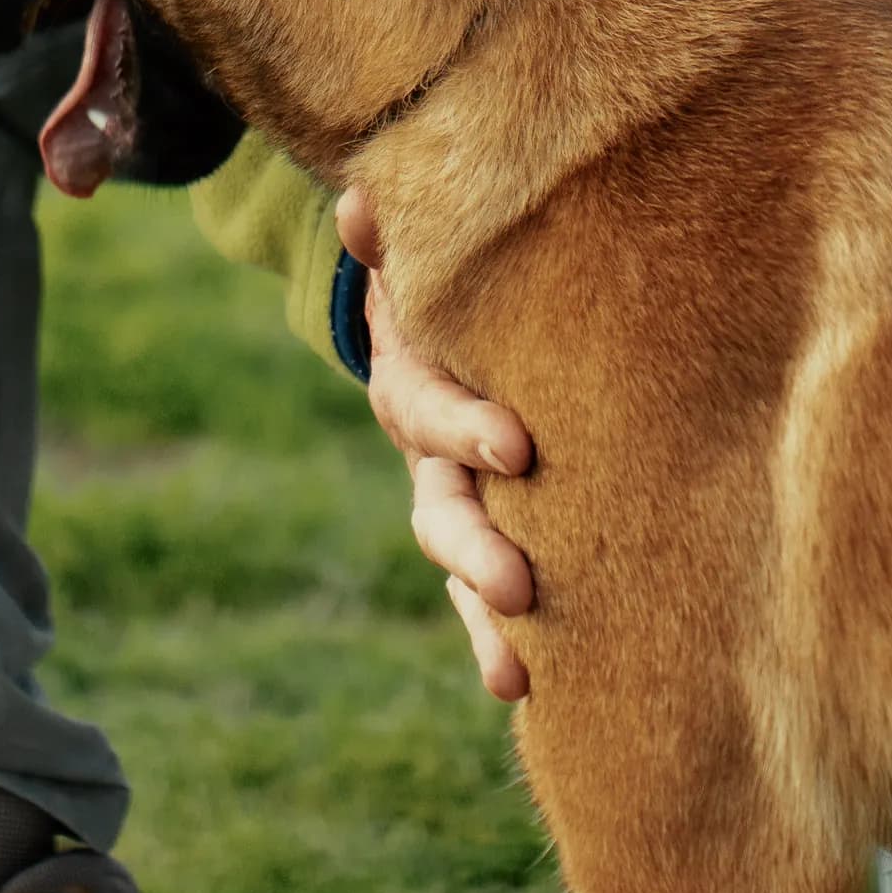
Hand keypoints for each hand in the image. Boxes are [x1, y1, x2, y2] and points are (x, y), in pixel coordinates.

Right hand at [335, 184, 534, 701]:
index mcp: (413, 385)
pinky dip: (497, 640)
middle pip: (442, 513)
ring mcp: (453, 506)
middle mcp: (426, 459)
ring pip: (461, 572)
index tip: (518, 448)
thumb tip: (359, 200)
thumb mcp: (420, 262)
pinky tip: (532, 692)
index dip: (467, 429)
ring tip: (515, 676)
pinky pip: (487, 600)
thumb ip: (392, 238)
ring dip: (482, 621)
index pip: (432, 410)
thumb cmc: (449, 287)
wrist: (445, 331)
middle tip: (520, 587)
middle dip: (477, 551)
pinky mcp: (488, 539)